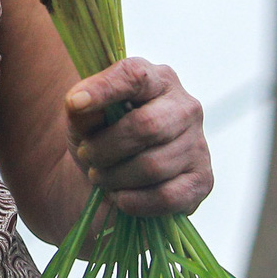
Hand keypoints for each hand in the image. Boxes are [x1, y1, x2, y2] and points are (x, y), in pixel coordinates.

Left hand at [65, 57, 212, 217]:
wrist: (115, 174)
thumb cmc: (101, 134)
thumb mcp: (83, 117)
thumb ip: (81, 108)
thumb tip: (80, 105)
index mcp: (157, 79)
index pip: (135, 76)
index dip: (104, 88)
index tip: (74, 103)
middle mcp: (186, 106)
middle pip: (147, 126)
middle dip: (106, 147)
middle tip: (87, 155)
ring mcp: (199, 144)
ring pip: (154, 166)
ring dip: (115, 177)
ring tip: (99, 176)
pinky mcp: (202, 181)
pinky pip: (167, 197)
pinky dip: (134, 201)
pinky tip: (119, 196)